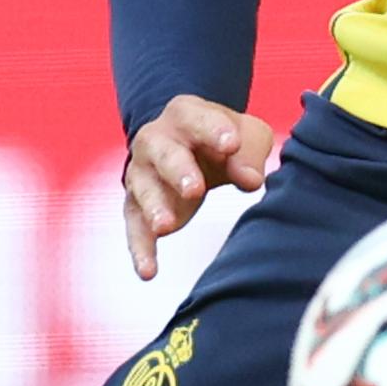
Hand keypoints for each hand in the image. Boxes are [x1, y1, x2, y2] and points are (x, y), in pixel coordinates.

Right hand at [122, 95, 272, 281]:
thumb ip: (249, 154)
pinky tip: (148, 271)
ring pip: (144, 190)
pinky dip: (140, 249)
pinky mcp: (136, 204)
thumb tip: (251, 180)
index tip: (231, 145)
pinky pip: (134, 227)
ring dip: (155, 208)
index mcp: (186, 114)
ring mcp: (142, 172)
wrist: (190, 144)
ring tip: (166, 227)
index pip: (199, 119)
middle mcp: (156, 140)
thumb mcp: (246, 136)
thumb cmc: (223, 139)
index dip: (214, 130)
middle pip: (165, 154)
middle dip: (179, 171)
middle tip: (195, 189)